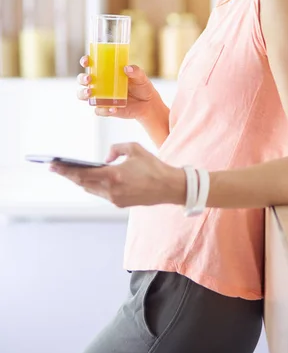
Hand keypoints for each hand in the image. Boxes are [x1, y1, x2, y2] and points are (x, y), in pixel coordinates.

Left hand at [49, 143, 185, 207]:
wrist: (169, 187)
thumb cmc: (153, 166)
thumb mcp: (135, 149)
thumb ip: (116, 149)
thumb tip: (105, 158)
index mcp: (113, 175)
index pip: (82, 173)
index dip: (65, 170)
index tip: (52, 165)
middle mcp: (111, 189)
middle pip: (82, 183)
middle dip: (67, 175)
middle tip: (54, 167)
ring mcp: (115, 198)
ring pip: (90, 189)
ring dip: (79, 181)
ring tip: (68, 172)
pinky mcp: (119, 203)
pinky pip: (101, 193)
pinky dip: (92, 185)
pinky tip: (88, 179)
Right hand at [77, 56, 157, 119]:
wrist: (148, 104)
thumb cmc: (142, 86)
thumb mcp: (141, 77)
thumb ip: (136, 71)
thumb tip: (127, 68)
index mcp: (106, 71)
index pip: (91, 64)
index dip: (85, 61)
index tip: (86, 61)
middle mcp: (100, 84)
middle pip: (83, 80)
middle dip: (82, 78)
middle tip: (89, 79)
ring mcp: (101, 97)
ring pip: (84, 95)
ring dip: (83, 94)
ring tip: (90, 93)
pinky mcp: (105, 109)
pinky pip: (99, 110)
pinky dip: (103, 110)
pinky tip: (113, 108)